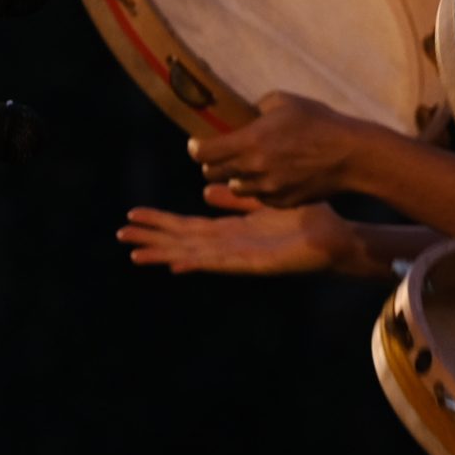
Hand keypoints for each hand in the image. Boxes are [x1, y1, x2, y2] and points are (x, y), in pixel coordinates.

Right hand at [116, 186, 372, 275]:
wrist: (333, 237)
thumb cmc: (304, 221)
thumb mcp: (262, 203)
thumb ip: (235, 199)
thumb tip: (205, 190)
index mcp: (231, 230)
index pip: (188, 226)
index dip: (161, 221)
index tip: (134, 215)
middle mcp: (229, 245)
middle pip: (182, 240)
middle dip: (152, 237)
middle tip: (121, 233)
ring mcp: (238, 257)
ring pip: (192, 254)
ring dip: (164, 253)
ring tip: (135, 252)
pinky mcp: (251, 264)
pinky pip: (218, 263)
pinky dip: (195, 263)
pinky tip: (174, 263)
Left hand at [188, 92, 375, 205]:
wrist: (350, 155)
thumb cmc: (319, 123)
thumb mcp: (285, 101)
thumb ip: (258, 107)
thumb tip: (247, 113)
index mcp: (250, 141)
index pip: (204, 153)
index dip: (196, 148)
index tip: (196, 144)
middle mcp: (253, 168)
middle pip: (213, 173)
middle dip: (213, 163)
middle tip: (221, 155)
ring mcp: (267, 189)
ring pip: (236, 187)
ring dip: (236, 177)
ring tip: (249, 166)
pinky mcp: (282, 202)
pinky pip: (259, 197)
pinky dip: (259, 188)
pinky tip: (273, 176)